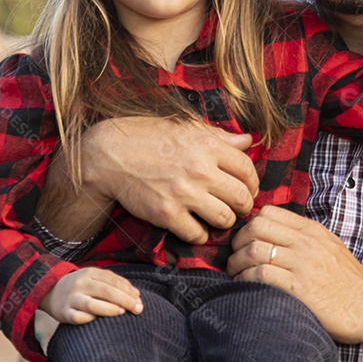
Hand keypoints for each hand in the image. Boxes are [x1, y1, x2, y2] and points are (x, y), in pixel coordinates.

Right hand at [39, 268, 142, 323]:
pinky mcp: (64, 313)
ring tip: (122, 312)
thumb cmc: (81, 286)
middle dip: (126, 301)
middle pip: (107, 291)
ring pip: (93, 305)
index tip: (140, 301)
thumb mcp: (95, 277)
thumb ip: (115, 283)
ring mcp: (72, 298)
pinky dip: (90, 319)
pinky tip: (99, 320)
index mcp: (90, 272)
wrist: (50, 291)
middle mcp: (81, 284)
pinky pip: (79, 318)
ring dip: (110, 309)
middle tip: (138, 309)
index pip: (114, 281)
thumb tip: (136, 295)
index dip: (129, 291)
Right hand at [77, 117, 256, 244]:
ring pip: (224, 219)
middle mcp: (199, 170)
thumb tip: (248, 140)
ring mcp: (183, 193)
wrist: (109, 155)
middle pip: (242, 197)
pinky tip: (195, 226)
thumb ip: (219, 136)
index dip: (253, 182)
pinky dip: (200, 234)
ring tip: (218, 217)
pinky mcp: (166, 214)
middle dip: (244, 206)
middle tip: (238, 208)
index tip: (248, 188)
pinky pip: (197, 234)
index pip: (247, 169)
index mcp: (207, 145)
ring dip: (225, 221)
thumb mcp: (186, 127)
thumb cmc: (148, 137)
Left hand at [228, 206, 362, 343]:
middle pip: (256, 227)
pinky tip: (245, 287)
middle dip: (238, 242)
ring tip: (236, 274)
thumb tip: (273, 232)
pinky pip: (261, 276)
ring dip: (237, 263)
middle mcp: (306, 243)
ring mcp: (303, 264)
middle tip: (236, 258)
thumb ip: (304, 237)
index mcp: (312, 230)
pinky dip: (246, 280)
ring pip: (255, 250)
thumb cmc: (349, 280)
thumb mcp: (329, 246)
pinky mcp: (300, 288)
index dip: (249, 225)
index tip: (246, 241)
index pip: (269, 212)